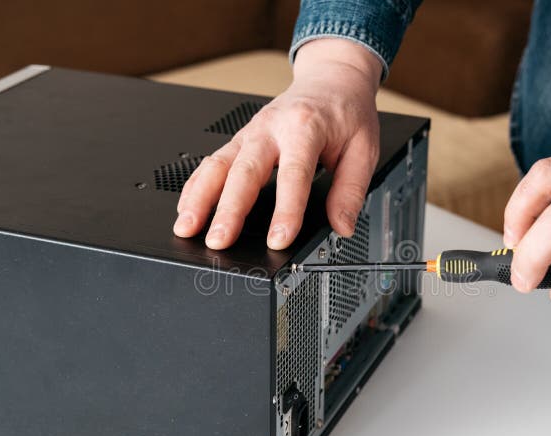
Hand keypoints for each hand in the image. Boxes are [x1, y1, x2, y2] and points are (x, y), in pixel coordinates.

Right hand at [172, 38, 381, 249]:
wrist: (332, 79)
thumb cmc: (346, 112)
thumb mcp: (363, 149)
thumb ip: (351, 190)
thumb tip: (342, 226)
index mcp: (306, 127)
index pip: (293, 174)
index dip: (286, 210)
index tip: (278, 239)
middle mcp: (271, 127)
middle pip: (245, 171)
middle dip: (228, 210)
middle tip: (219, 241)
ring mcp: (251, 132)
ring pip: (218, 165)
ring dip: (200, 199)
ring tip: (187, 228)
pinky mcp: (240, 139)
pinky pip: (212, 161)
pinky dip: (196, 186)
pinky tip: (187, 208)